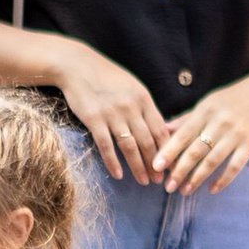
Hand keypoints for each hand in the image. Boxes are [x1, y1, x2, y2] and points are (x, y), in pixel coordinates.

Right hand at [49, 40, 167, 183]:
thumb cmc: (106, 77)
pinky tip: (118, 175)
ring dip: (138, 167)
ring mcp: (112, 114)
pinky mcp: (94, 119)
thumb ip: (144, 107)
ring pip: (130, 147)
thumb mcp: (132, 87)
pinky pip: (106, 146)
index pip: (161, 130)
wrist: (76, 65)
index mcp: (144, 99)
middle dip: (156, 164)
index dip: (169, 150)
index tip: (172, 165)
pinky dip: (113, 162)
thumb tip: (159, 129)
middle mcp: (131, 108)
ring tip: (144, 182)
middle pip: (148, 142)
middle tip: (159, 180)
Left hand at [152, 71, 248, 196]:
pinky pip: (235, 166)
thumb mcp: (207, 104)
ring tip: (185, 191)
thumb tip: (164, 130)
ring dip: (198, 178)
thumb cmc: (229, 100)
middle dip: (180, 170)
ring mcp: (236, 135)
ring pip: (213, 161)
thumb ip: (186, 119)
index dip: (169, 151)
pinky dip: (223, 180)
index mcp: (205, 112)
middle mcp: (219, 123)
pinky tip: (212, 190)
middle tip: (168, 186)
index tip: (156, 166)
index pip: (183, 134)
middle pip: (196, 151)